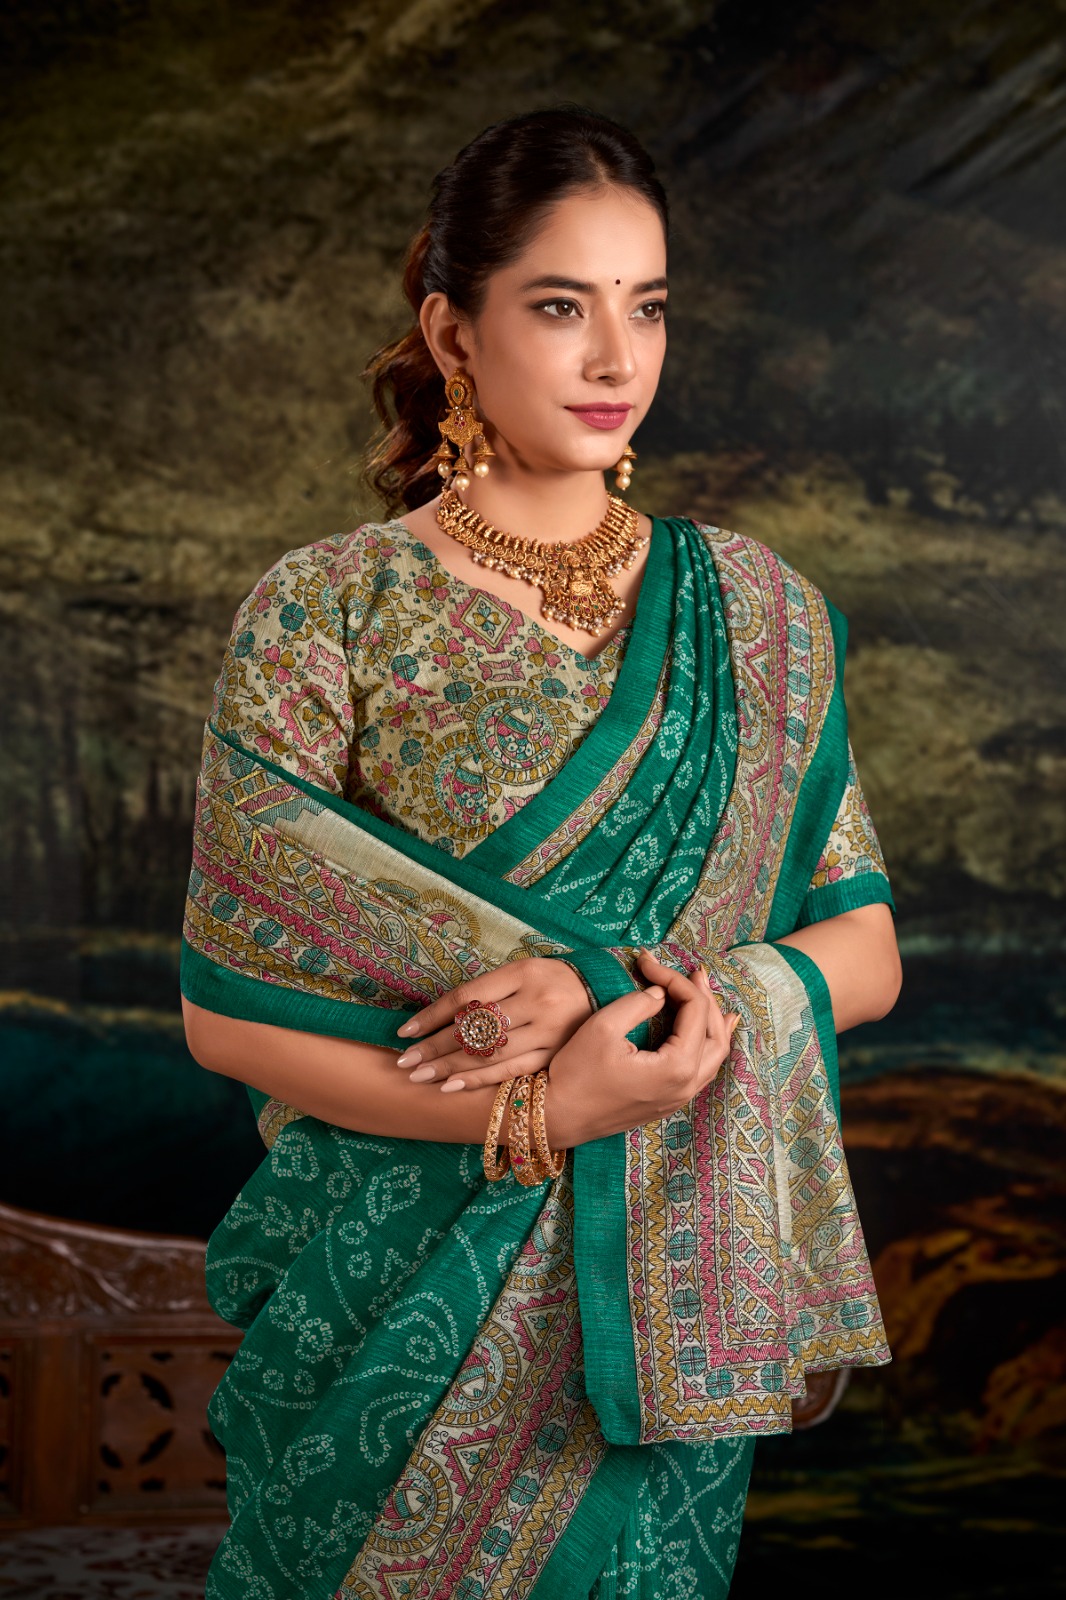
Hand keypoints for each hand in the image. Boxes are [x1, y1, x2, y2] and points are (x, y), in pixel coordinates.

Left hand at [392, 957, 592, 1090]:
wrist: (608, 991)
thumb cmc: (553, 980)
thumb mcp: (524, 971)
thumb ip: (489, 992)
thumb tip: (441, 1017)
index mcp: (523, 972)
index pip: (467, 996)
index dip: (432, 1015)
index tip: (406, 1032)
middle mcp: (536, 1001)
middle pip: (475, 1028)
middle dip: (434, 1047)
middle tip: (404, 1062)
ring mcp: (549, 1030)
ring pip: (490, 1053)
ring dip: (450, 1067)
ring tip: (420, 1077)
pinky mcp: (556, 1054)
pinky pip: (512, 1070)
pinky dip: (479, 1079)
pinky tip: (452, 1086)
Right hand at [545, 952, 738, 1147]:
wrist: (557, 1117)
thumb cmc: (576, 1074)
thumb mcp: (603, 1028)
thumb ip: (638, 1004)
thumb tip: (660, 994)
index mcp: (676, 1067)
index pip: (693, 1010)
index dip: (673, 980)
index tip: (647, 964)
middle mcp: (686, 1086)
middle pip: (714, 1033)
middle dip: (704, 998)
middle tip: (693, 972)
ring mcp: (679, 1098)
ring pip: (714, 1054)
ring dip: (711, 1021)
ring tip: (705, 994)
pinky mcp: (668, 1102)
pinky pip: (702, 1070)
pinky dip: (707, 1044)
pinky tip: (707, 1033)